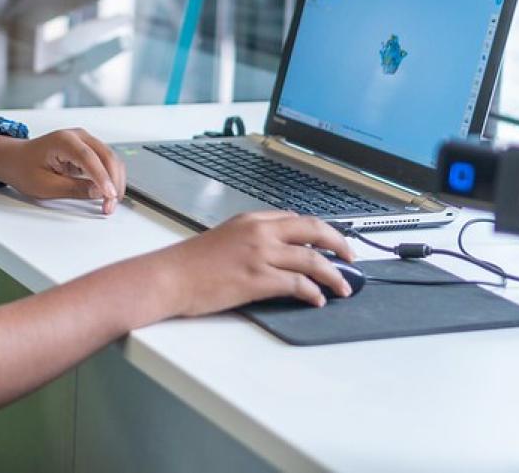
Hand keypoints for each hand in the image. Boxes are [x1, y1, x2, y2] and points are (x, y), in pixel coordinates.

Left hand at [0, 129, 126, 214]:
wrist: (14, 159)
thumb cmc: (24, 168)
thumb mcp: (45, 185)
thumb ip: (73, 188)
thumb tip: (98, 192)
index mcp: (63, 140)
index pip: (89, 158)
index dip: (102, 178)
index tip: (109, 195)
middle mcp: (77, 136)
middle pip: (107, 156)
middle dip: (113, 182)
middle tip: (110, 205)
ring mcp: (84, 141)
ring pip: (110, 159)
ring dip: (114, 181)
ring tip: (110, 203)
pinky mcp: (88, 150)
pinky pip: (106, 162)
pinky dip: (110, 177)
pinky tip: (109, 193)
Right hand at [149, 211, 354, 312]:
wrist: (168, 277)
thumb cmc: (188, 263)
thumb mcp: (223, 238)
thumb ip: (250, 239)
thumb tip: (274, 252)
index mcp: (250, 219)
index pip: (295, 219)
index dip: (319, 231)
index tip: (330, 242)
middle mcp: (259, 232)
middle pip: (313, 230)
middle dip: (338, 243)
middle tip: (351, 257)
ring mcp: (260, 255)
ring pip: (312, 259)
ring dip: (333, 274)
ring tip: (343, 287)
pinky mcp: (257, 279)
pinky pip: (298, 284)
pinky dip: (313, 292)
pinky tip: (317, 300)